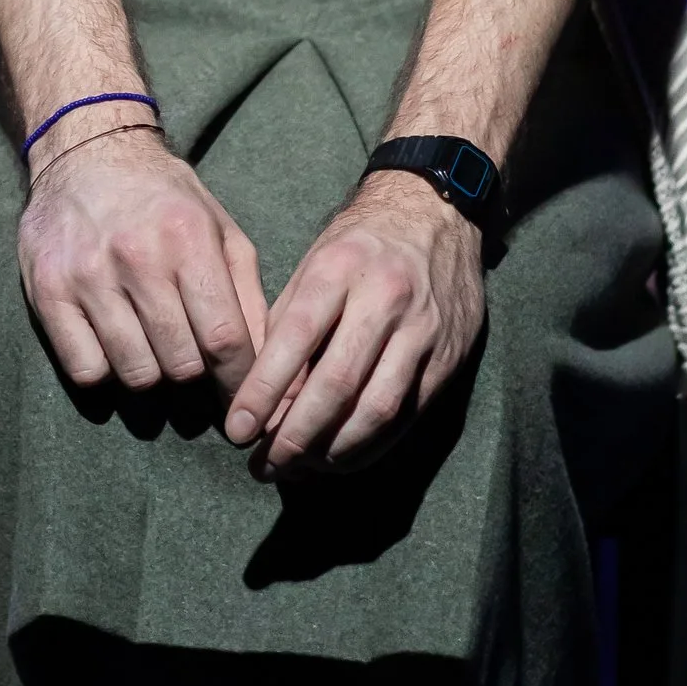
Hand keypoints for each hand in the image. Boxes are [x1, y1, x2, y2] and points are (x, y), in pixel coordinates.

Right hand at [17, 127, 268, 394]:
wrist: (86, 154)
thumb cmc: (165, 200)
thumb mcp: (221, 232)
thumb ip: (250, 299)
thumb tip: (273, 369)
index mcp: (188, 237)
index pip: (225, 338)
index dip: (240, 382)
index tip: (243, 400)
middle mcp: (137, 256)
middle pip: (182, 365)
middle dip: (195, 375)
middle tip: (190, 359)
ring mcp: (87, 275)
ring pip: (136, 374)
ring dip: (152, 374)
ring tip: (152, 348)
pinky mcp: (48, 291)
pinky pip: (86, 370)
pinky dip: (105, 372)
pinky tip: (113, 346)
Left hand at [224, 170, 485, 475]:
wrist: (436, 216)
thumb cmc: (359, 245)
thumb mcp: (314, 263)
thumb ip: (286, 324)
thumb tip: (261, 397)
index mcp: (340, 268)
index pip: (295, 339)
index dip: (263, 391)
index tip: (237, 430)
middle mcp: (385, 298)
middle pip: (338, 383)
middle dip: (296, 434)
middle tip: (266, 464)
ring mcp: (423, 330)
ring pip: (377, 408)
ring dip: (334, 450)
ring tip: (301, 469)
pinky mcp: (448, 358)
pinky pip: (408, 415)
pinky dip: (372, 444)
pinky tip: (342, 457)